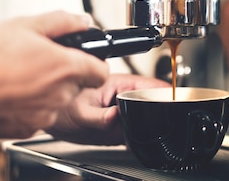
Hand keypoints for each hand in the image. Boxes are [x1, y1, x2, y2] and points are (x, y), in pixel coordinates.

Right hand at [0, 10, 109, 138]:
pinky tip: (6, 92)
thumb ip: (61, 21)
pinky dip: (26, 106)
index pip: (100, 71)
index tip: (80, 58)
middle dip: (61, 73)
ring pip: (54, 102)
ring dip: (42, 90)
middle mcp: (59, 95)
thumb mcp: (24, 25)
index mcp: (65, 67)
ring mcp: (43, 116)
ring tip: (14, 75)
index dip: (92, 63)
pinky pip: (35, 116)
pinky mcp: (26, 130)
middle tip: (34, 60)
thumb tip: (83, 21)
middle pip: (75, 85)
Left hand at [46, 73, 169, 144]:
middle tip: (162, 126)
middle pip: (154, 102)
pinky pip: (138, 132)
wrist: (53, 120)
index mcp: (119, 84)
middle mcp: (125, 97)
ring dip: (151, 127)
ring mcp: (124, 112)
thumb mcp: (80, 113)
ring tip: (146, 135)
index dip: (167, 94)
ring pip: (148, 118)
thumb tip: (117, 117)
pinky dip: (141, 138)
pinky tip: (136, 144)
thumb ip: (100, 117)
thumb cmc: (63, 108)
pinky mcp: (121, 127)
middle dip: (160, 113)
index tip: (175, 104)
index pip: (152, 85)